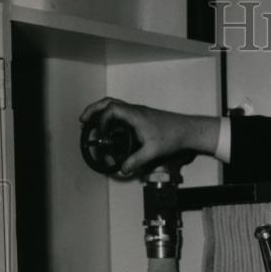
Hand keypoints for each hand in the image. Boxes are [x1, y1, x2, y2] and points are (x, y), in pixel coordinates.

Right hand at [78, 97, 220, 175]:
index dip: (101, 121)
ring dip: (101, 113)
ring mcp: (138, 112)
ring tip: (92, 125)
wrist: (188, 130)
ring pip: (114, 106)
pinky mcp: (142, 117)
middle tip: (83, 121)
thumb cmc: (173, 136)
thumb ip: (136, 161)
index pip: (111, 110)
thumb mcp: (153, 152)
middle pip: (108, 103)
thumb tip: (123, 168)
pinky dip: (111, 118)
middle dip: (93, 110)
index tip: (100, 134)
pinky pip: (121, 113)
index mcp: (135, 114)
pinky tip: (110, 129)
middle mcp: (135, 110)